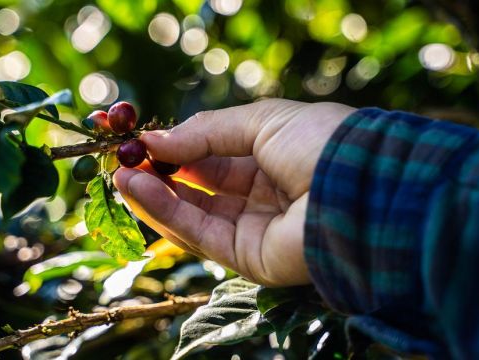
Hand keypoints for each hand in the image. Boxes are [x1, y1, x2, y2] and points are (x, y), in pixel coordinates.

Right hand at [113, 99, 355, 286]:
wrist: (360, 189)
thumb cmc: (320, 143)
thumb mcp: (261, 121)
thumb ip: (205, 132)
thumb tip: (154, 140)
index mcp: (272, 158)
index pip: (213, 155)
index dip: (176, 146)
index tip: (139, 137)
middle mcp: (262, 194)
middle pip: (199, 186)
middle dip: (159, 171)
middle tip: (120, 156)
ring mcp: (255, 228)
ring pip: (193, 213)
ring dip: (153, 193)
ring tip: (118, 172)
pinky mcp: (249, 257)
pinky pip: (199, 234)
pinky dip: (166, 213)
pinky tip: (138, 189)